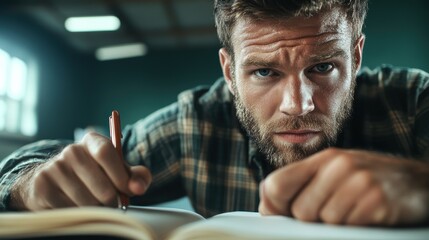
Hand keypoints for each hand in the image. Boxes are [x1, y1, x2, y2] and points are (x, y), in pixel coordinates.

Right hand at [11, 132, 151, 210]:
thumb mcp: (118, 171)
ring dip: (95, 209)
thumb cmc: (96, 175)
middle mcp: (72, 151)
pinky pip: (70, 210)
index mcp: (93, 141)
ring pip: (87, 202)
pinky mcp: (43, 186)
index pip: (106, 152)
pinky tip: (76, 205)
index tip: (129, 190)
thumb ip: (136, 176)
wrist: (55, 181)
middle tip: (111, 202)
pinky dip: (78, 214)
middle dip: (111, 200)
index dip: (120, 175)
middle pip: (102, 185)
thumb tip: (139, 187)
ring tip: (93, 202)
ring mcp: (55, 168)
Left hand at [258, 148, 428, 225]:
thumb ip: (301, 186)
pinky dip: (354, 227)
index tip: (282, 215)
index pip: (276, 184)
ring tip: (352, 211)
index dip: (274, 206)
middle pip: (299, 210)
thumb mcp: (335, 174)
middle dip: (312, 220)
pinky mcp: (377, 201)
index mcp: (323, 159)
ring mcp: (359, 182)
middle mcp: (339, 165)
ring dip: (336, 224)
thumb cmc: (369, 180)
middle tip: (332, 213)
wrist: (419, 181)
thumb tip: (267, 209)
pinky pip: (347, 227)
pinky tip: (366, 215)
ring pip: (323, 221)